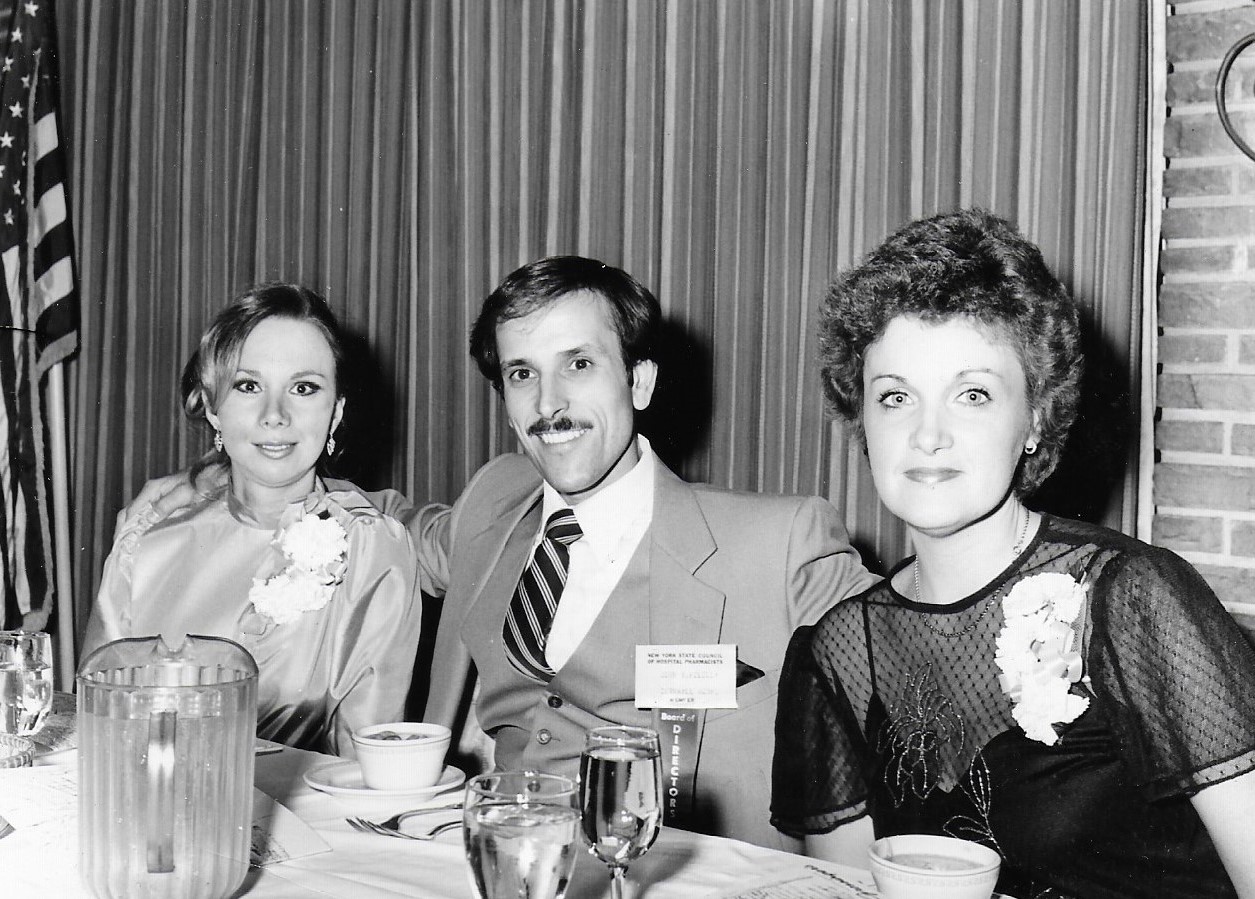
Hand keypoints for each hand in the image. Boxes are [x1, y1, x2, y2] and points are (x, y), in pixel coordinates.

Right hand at [111, 464, 228, 542]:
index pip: (129, 512)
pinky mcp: (166, 500)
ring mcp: (158, 496)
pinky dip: (143, 526)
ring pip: (138, 515)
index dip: (123, 530)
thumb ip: (166, 504)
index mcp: (152, 489)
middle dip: (123, 532)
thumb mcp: (185, 493)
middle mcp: (152, 492)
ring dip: (133, 530)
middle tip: (123, 551)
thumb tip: (147, 519)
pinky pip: (149, 515)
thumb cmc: (203, 481)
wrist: (217, 472)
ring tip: (132, 548)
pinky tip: (146, 537)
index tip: (121, 546)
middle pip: (129, 514)